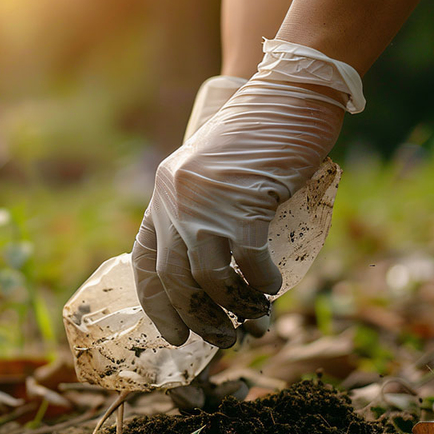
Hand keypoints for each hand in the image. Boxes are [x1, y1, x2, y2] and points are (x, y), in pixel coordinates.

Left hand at [134, 39, 363, 346]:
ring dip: (231, 310)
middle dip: (198, 319)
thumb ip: (206, 210)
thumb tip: (216, 273)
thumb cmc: (261, 134)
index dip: (158, 305)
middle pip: (174, 279)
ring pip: (207, 279)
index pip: (144, 261)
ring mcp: (206, 201)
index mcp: (163, 193)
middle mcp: (175, 199)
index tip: (175, 334)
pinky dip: (260, 285)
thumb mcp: (217, 173)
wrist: (289, 92)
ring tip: (254, 323)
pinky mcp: (244, 200)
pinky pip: (246, 261)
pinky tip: (271, 290)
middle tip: (224, 340)